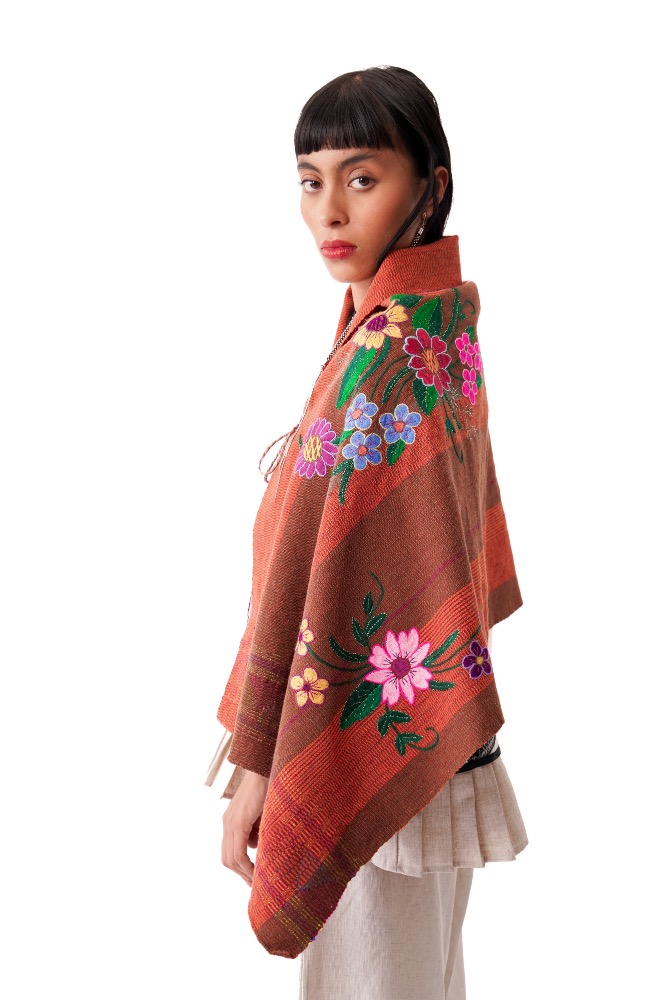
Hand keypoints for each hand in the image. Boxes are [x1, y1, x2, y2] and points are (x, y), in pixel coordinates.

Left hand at [221, 769, 268, 886]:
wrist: (266, 766)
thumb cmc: (269, 786)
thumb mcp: (263, 813)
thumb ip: (257, 828)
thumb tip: (257, 846)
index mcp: (232, 821)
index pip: (230, 852)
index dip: (240, 867)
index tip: (254, 877)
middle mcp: (227, 823)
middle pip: (226, 859)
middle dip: (241, 874)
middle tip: (256, 884)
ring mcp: (231, 822)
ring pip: (230, 858)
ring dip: (244, 873)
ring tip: (258, 881)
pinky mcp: (238, 821)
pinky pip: (238, 852)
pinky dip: (246, 865)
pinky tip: (256, 871)